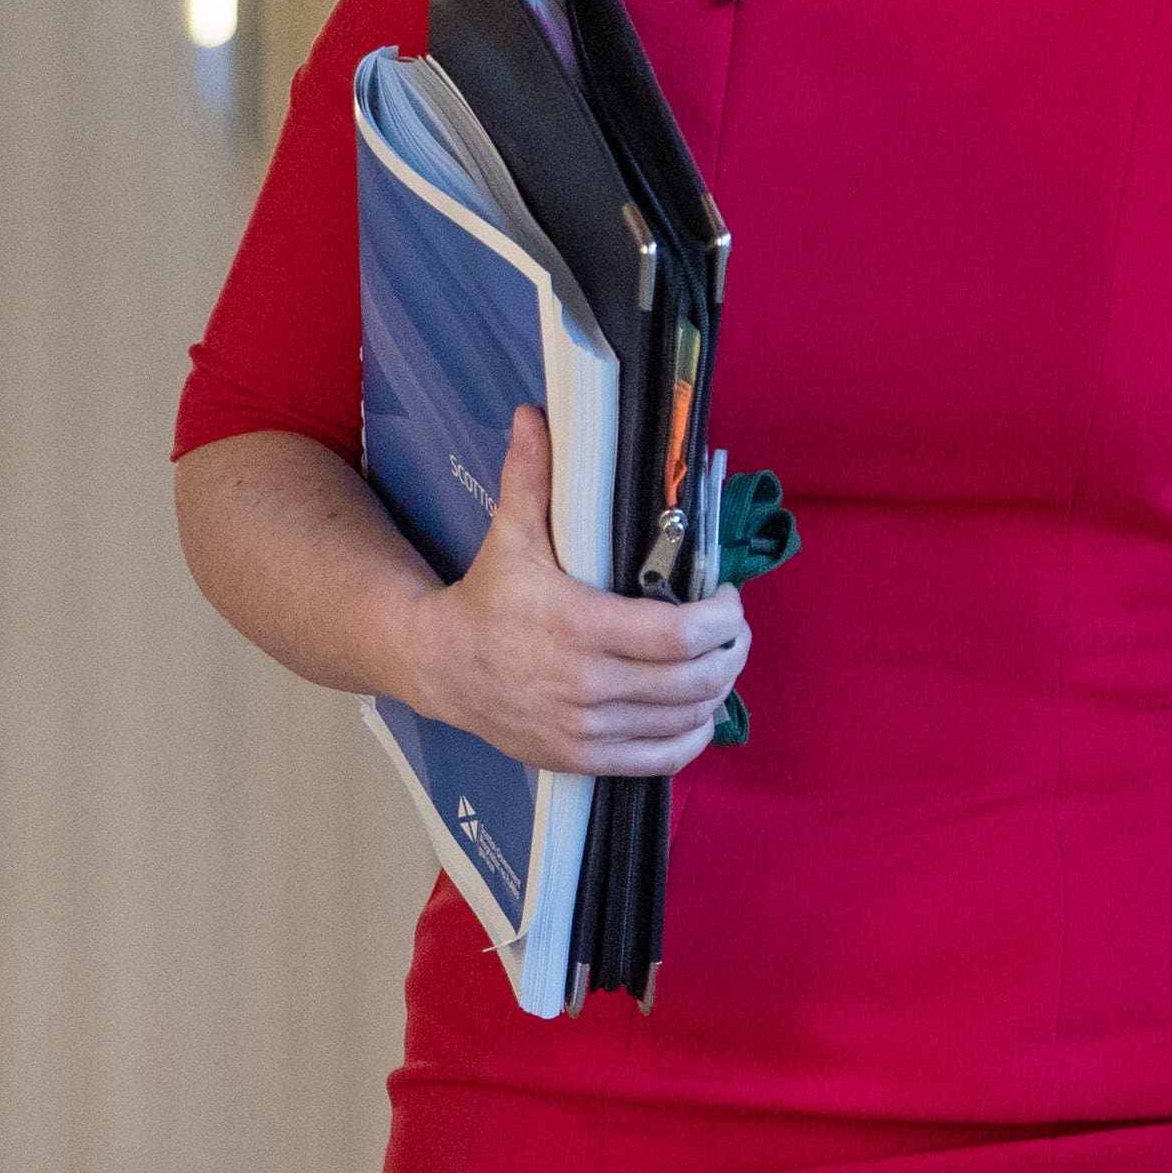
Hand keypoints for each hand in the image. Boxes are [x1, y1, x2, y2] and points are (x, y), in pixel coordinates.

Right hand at [393, 407, 747, 776]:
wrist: (437, 665)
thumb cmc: (486, 598)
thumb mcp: (511, 535)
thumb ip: (533, 478)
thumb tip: (536, 414)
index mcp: (580, 628)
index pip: (680, 635)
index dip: (722, 618)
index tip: (728, 598)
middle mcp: (587, 686)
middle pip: (693, 679)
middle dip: (730, 652)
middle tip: (734, 629)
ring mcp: (585, 729)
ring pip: (683, 719)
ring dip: (716, 690)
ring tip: (721, 661)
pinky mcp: (581, 758)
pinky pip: (659, 759)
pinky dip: (691, 736)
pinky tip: (698, 710)